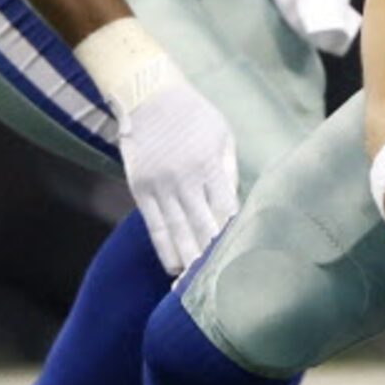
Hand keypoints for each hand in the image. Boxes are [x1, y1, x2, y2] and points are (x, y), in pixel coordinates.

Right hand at [113, 72, 239, 275]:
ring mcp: (160, 186)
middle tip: (225, 287)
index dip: (233, 236)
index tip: (244, 259)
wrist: (148, 96)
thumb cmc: (193, 114)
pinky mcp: (140, 190)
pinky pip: (154, 226)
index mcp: (210, 164)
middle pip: (202, 226)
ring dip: (188, 261)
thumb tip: (233, 207)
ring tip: (197, 288)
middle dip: (212, 257)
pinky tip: (173, 267)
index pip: (225, 209)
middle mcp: (185, 178)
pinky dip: (165, 248)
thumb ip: (228, 170)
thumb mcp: (221, 134)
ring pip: (177, 232)